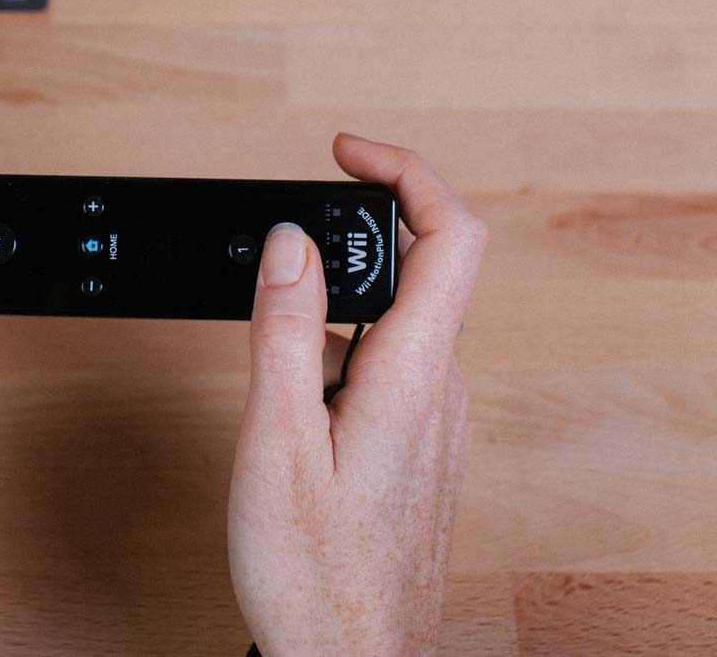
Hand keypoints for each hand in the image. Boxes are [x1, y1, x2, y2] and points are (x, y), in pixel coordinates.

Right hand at [228, 133, 487, 655]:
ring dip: (334, 308)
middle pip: (421, 269)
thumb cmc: (314, 573)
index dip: (405, 174)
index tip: (347, 153)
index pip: (449, 236)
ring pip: (395, 323)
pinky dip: (340, 350)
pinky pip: (388, 366)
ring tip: (275, 359)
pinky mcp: (420, 445)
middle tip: (284, 248)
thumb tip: (292, 243)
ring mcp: (435, 421)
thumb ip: (284, 331)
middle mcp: (440, 390)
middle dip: (351, 240)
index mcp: (413, 376)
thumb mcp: (278, 440)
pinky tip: (296, 402)